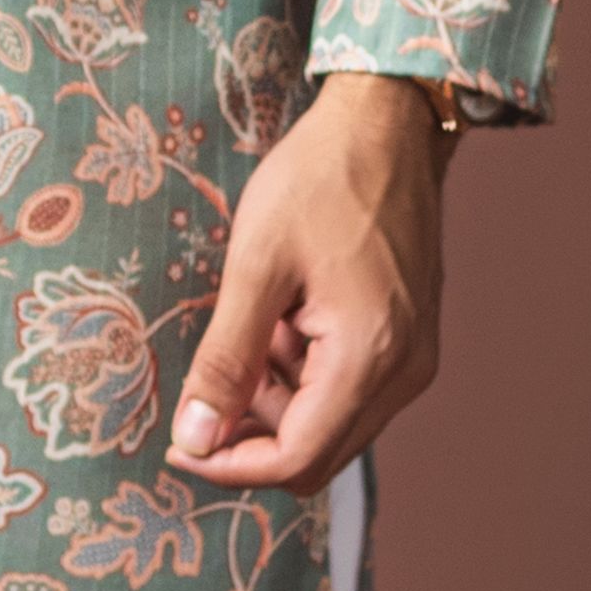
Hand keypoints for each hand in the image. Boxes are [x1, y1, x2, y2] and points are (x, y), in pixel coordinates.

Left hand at [163, 72, 448, 495]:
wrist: (388, 125)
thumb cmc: (321, 180)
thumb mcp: (256, 266)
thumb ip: (226, 361)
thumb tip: (195, 439)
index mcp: (370, 358)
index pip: (296, 459)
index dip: (229, 466)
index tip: (178, 446)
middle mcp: (404, 373)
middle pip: (317, 455)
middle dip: (250, 436)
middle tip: (203, 385)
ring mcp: (413, 359)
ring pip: (330, 426)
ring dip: (274, 401)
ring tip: (253, 325)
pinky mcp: (408, 341)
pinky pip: (347, 391)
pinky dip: (301, 376)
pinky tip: (282, 318)